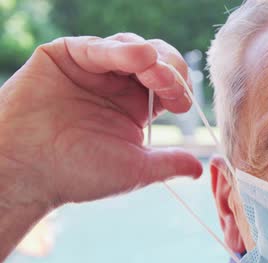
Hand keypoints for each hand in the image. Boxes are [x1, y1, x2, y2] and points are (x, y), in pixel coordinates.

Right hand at [0, 33, 201, 210]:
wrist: (29, 173)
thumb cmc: (78, 174)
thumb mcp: (135, 169)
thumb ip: (169, 163)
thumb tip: (201, 169)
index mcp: (137, 106)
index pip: (169, 84)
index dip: (180, 87)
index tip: (181, 104)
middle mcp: (117, 84)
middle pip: (156, 60)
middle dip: (169, 69)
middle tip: (170, 84)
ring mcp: (92, 68)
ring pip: (130, 47)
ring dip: (147, 56)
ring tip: (153, 68)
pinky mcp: (65, 56)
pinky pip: (95, 46)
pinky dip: (116, 50)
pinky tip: (137, 57)